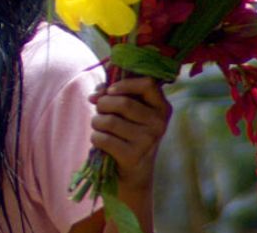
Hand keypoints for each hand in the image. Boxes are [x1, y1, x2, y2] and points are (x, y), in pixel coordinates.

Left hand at [89, 76, 171, 190]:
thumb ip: (113, 94)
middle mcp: (159, 124)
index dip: (125, 83)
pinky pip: (103, 138)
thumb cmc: (127, 133)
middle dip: (103, 105)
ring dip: (96, 122)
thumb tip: (95, 95)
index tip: (110, 90)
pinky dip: (95, 137)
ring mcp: (147, 141)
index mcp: (161, 108)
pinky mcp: (133, 156)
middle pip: (122, 102)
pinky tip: (101, 142)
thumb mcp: (127, 111)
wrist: (134, 173)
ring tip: (100, 128)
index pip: (148, 83)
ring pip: (109, 120)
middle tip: (100, 112)